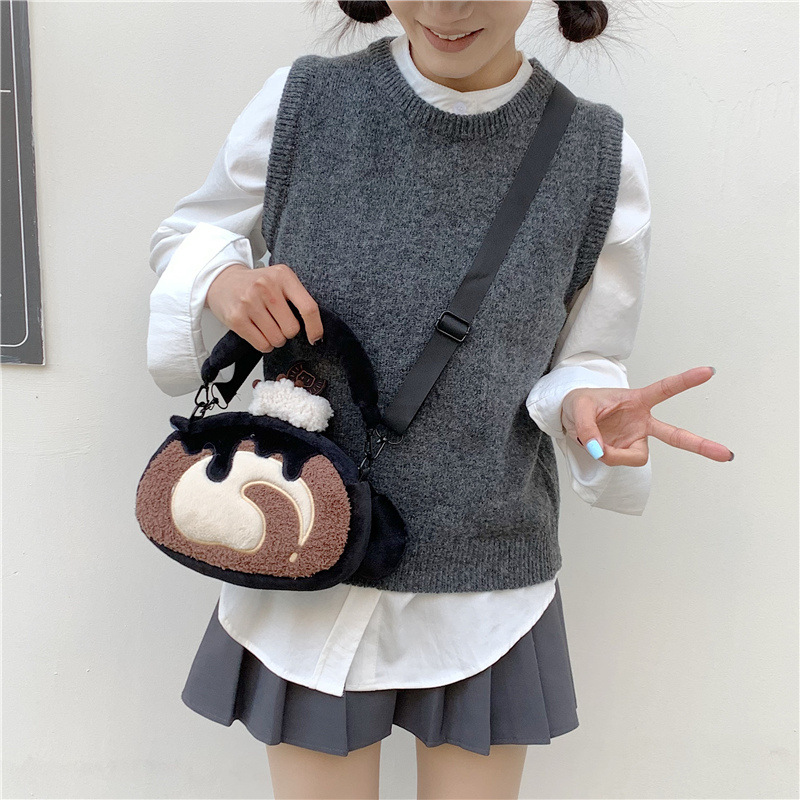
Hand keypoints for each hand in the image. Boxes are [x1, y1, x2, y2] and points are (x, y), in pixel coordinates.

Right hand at [205, 262, 323, 351]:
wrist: (222, 280)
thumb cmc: (256, 284)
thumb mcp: (280, 280)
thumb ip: (297, 297)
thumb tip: (315, 330)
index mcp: (283, 276)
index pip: (308, 307)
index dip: (315, 328)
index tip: (315, 338)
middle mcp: (266, 286)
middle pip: (292, 329)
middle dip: (288, 332)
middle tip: (279, 323)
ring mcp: (249, 302)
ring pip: (277, 339)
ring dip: (275, 339)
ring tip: (267, 326)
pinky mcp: (236, 318)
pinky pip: (262, 344)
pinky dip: (264, 344)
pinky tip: (259, 333)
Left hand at [560, 366, 733, 465]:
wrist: (570, 415)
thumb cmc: (581, 403)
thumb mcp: (578, 408)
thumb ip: (587, 428)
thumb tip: (599, 451)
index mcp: (637, 400)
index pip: (665, 389)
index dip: (685, 381)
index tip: (708, 372)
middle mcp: (642, 421)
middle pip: (676, 434)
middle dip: (701, 445)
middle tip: (726, 455)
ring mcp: (635, 438)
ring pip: (636, 457)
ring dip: (614, 455)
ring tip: (594, 443)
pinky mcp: (626, 451)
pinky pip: (619, 461)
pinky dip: (605, 457)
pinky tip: (596, 447)